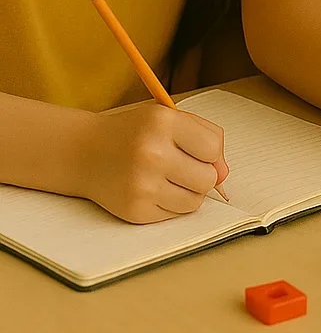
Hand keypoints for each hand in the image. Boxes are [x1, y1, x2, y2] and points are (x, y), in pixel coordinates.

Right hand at [77, 102, 228, 223]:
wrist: (83, 152)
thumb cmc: (133, 133)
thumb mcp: (167, 118)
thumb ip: (205, 136)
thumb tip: (224, 174)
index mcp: (162, 122)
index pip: (213, 148)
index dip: (211, 153)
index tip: (197, 151)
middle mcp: (151, 153)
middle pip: (208, 179)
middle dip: (202, 175)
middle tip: (182, 166)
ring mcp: (142, 185)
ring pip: (195, 201)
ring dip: (188, 192)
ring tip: (167, 177)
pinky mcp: (135, 210)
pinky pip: (175, 214)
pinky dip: (170, 204)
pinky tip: (152, 188)